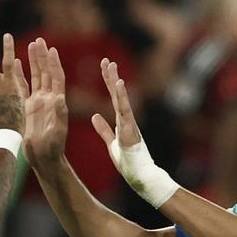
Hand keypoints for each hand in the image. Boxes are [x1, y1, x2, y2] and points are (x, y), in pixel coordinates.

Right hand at [22, 38, 68, 167]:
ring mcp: (38, 103)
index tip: (51, 49)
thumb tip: (58, 98)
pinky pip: (24, 88)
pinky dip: (21, 75)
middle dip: (43, 57)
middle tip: (39, 40)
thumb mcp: (56, 133)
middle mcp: (48, 100)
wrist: (44, 159)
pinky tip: (16, 63)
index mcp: (56, 103)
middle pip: (46, 73)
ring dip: (34, 61)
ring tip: (31, 44)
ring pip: (36, 77)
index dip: (54, 64)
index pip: (56, 78)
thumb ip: (58, 116)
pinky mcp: (29, 108)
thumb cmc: (53, 149)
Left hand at [91, 58, 178, 207]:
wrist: (141, 176)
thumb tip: (95, 116)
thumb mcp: (112, 143)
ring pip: (122, 99)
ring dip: (116, 83)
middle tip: (106, 60)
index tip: (104, 67)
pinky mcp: (131, 130)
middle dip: (111, 77)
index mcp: (121, 122)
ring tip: (111, 67)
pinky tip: (118, 84)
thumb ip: (104, 129)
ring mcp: (130, 124)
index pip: (113, 98)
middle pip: (117, 94)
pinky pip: (125, 111)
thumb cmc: (128, 163)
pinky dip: (122, 97)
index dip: (108, 82)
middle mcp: (127, 120)